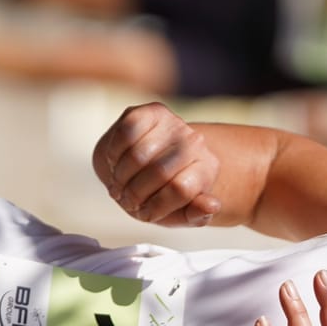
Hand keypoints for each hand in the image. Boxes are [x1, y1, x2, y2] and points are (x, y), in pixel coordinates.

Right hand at [92, 102, 223, 227]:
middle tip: (128, 200)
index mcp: (207, 168)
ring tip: (120, 184)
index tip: (145, 213)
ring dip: (121, 177)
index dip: (155, 207)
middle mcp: (194, 142)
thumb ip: (197, 214)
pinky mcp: (148, 111)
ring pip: (138, 156)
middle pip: (159, 172)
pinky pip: (125, 134)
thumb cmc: (166, 192)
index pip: (180, 189)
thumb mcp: (182, 212)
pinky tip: (116, 163)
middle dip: (135, 194)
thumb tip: (212, 206)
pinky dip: (114, 156)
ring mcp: (173, 123)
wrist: (150, 163)